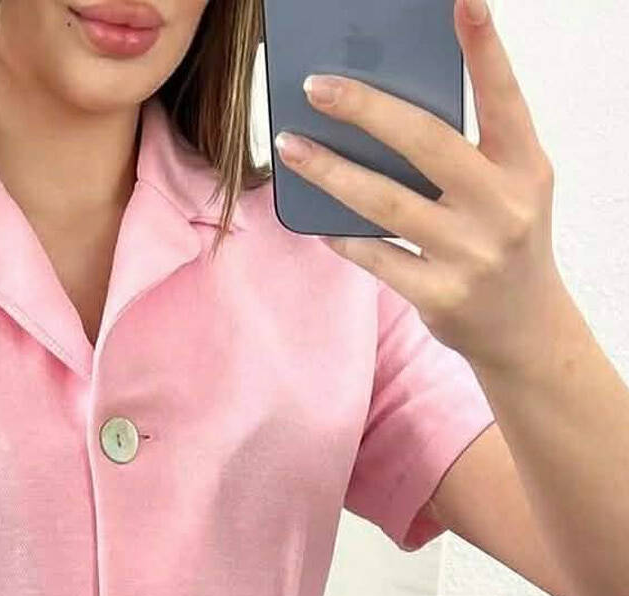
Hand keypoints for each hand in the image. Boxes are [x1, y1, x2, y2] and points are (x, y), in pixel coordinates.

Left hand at [275, 0, 565, 374]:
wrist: (525, 329)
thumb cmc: (504, 239)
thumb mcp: (509, 188)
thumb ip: (467, 151)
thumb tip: (386, 111)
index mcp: (524, 165)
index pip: (502, 96)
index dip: (484, 46)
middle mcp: (502, 205)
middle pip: (425, 143)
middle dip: (365, 109)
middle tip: (317, 86)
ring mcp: (471, 253)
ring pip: (386, 202)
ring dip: (331, 171)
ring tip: (291, 146)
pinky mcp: (442, 295)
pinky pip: (377, 257)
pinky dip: (344, 237)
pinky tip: (319, 221)